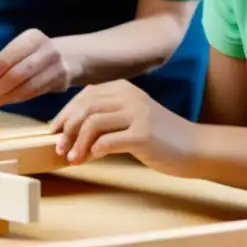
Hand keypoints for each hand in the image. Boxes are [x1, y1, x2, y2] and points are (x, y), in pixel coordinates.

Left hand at [0, 29, 71, 107]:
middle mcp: (47, 50)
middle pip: (17, 74)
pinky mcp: (60, 81)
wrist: (67, 57)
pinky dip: (18, 98)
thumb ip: (7, 60)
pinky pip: (34, 92)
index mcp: (33, 37)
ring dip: (8, 97)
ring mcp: (56, 66)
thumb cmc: (35, 54)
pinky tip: (8, 100)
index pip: (7, 58)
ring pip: (26, 86)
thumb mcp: (24, 47)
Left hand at [49, 80, 194, 174]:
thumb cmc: (158, 137)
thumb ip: (106, 118)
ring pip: (93, 123)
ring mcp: (138, 113)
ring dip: (77, 143)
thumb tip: (70, 132)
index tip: (53, 131)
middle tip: (59, 148)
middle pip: (85, 108)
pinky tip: (91, 158)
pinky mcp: (144, 134)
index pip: (85, 96)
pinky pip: (108, 141)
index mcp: (123, 88)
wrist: (193, 147)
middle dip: (67, 129)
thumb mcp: (131, 117)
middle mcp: (129, 96)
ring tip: (72, 158)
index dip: (65, 114)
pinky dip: (94, 150)